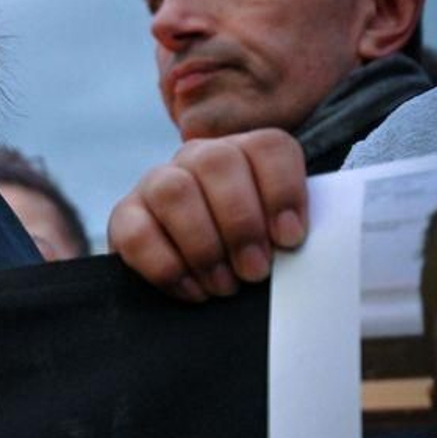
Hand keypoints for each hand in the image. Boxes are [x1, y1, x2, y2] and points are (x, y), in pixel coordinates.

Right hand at [108, 129, 307, 301]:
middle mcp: (199, 158)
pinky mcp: (124, 216)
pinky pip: (136, 232)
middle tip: (254, 271)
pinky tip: (191, 290)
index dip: (283, 191)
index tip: (291, 240)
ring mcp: (156, 183)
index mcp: (246, 154)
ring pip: (173, 190)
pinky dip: (166, 266)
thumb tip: (312, 255)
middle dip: (240, 223)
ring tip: (223, 285)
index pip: (268, 147)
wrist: (198, 277)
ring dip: (202, 245)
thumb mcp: (279, 239)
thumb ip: (295, 236)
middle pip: (218, 162)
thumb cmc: (250, 257)